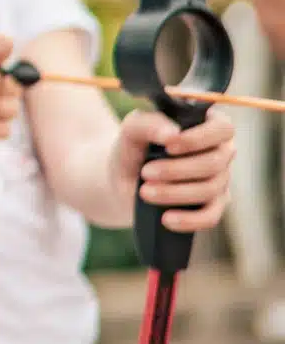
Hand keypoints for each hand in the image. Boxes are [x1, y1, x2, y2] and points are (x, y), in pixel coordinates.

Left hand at [111, 106, 235, 231]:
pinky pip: (211, 217)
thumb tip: (172, 133)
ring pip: (210, 189)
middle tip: (145, 172)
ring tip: (145, 192)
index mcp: (207, 125)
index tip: (168, 146)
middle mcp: (220, 152)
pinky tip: (167, 219)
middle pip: (215, 162)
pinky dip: (189, 220)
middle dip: (177, 169)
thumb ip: (149, 124)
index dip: (198, 138)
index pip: (222, 128)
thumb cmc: (133, 148)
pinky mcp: (212, 206)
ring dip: (175, 192)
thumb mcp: (132, 130)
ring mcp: (220, 180)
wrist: (122, 179)